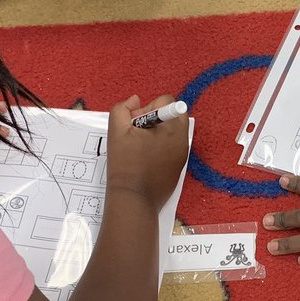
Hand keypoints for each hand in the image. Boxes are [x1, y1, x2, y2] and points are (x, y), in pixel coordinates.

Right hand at [105, 94, 188, 210]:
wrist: (134, 199)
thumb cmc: (125, 164)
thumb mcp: (116, 130)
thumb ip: (122, 109)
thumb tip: (135, 100)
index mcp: (172, 127)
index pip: (166, 101)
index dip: (147, 108)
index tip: (136, 124)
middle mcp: (183, 139)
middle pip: (171, 116)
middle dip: (154, 119)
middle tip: (137, 134)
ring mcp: (183, 155)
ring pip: (171, 132)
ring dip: (156, 134)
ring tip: (139, 148)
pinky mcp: (179, 168)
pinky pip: (171, 148)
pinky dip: (160, 148)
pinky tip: (145, 160)